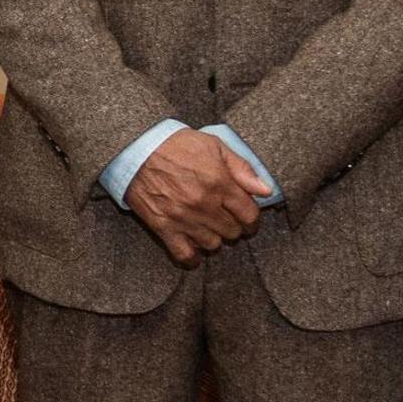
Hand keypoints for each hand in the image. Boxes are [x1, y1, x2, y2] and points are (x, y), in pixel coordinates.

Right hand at [124, 133, 265, 267]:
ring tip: (209, 228)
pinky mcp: (164, 227)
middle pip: (232, 231)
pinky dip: (193, 256)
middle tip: (226, 220)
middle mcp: (204, 204)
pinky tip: (194, 248)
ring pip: (213, 245)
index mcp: (220, 182)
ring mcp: (184, 218)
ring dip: (214, 238)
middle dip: (234, 227)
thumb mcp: (214, 146)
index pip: (249, 214)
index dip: (252, 219)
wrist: (135, 149)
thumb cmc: (176, 145)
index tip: (247, 218)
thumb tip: (266, 190)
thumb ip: (242, 169)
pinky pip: (185, 254)